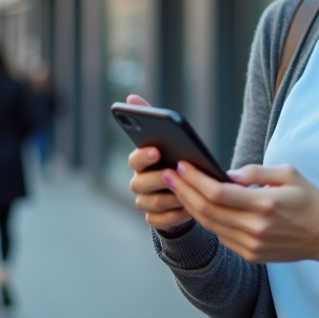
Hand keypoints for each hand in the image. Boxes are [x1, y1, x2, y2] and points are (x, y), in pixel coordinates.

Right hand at [125, 95, 191, 230]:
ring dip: (169, 197)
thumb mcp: (169, 137)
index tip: (156, 150)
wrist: (184, 189)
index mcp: (140, 162)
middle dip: (157, 178)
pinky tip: (188, 209)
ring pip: (149, 203)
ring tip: (187, 192)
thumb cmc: (176, 157)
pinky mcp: (154, 219)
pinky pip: (158, 221)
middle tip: (175, 174)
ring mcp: (144, 202)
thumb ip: (150, 117)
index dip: (143, 155)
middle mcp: (138, 182)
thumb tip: (131, 96)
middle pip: (139, 183)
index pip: (134, 159)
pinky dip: (173, 215)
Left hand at [164, 162, 318, 264]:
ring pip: (210, 225)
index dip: (195, 179)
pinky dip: (207, 221)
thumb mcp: (289, 174)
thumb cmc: (310, 200)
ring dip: (190, 206)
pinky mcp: (251, 255)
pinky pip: (221, 237)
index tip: (182, 166)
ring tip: (178, 189)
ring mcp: (251, 245)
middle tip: (170, 175)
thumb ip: (256, 172)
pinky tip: (198, 206)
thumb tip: (227, 172)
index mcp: (265, 204)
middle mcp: (255, 228)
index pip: (218, 193)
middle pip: (207, 210)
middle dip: (184, 191)